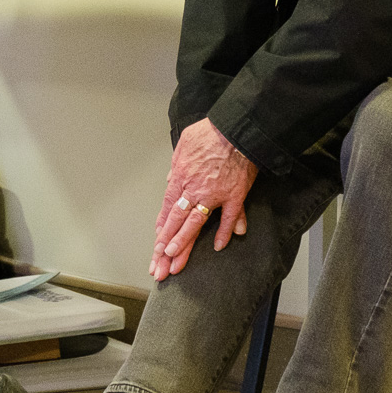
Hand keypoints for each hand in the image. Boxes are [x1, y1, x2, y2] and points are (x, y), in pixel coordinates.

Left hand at [150, 119, 257, 281]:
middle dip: (166, 244)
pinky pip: (228, 217)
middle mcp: (194, 189)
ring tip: (175, 260)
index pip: (168, 208)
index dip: (162, 227)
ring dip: (184, 242)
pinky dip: (224, 232)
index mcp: (181, 177)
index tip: (157, 244)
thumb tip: (171, 179)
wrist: (235, 129)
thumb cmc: (209, 133)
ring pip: (195, 223)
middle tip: (160, 263)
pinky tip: (218, 246)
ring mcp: (214, 194)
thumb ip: (176, 165)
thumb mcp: (183, 144)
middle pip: (177, 221)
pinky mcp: (234, 194)